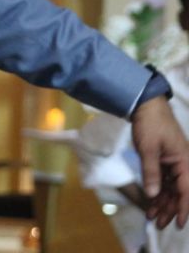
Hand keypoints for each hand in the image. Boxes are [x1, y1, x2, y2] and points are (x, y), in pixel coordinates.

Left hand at [130, 97, 188, 228]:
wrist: (145, 106)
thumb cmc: (150, 125)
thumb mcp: (148, 149)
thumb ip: (150, 172)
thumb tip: (152, 194)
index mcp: (185, 162)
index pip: (186, 191)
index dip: (183, 208)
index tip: (179, 224)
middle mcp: (183, 165)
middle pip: (179, 192)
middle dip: (169, 209)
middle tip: (157, 223)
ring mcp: (174, 163)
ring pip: (171, 188)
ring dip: (162, 202)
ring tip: (152, 216)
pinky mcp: (165, 161)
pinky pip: (164, 180)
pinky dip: (158, 191)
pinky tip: (151, 201)